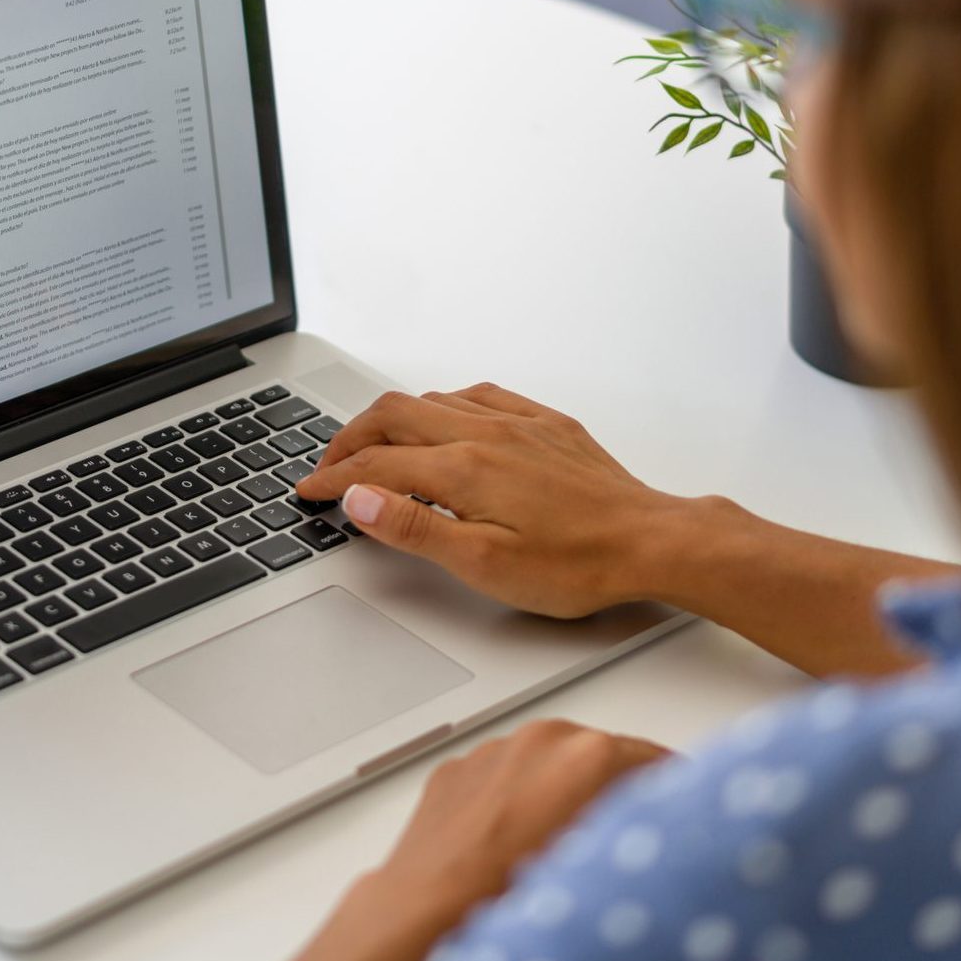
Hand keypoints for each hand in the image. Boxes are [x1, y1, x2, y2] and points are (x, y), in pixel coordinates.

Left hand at [237, 720, 671, 960]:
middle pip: (604, 754)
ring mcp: (494, 749)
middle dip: (619, 788)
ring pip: (551, 761)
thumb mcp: (602, 861)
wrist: (425, 913)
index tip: (684, 808)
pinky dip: (518, 794)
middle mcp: (541, 738)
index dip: (676, 790)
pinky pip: (505, 773)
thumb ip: (635, 829)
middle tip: (629, 832)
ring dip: (564, 788)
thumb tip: (658, 832)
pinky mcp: (458, 767)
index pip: (658, 760)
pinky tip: (517, 840)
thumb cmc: (507, 898)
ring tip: (567, 842)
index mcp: (588, 754)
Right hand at [295, 382, 728, 617]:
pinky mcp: (547, 425)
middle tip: (329, 467)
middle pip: (393, 416)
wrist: (651, 542)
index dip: (333, 479)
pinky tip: (445, 419)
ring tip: (374, 445)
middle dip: (350, 438)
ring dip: (392, 419)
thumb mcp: (484, 565)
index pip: (375, 465)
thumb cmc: (577, 564)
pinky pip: (480, 395)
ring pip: (433, 400)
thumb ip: (414, 527)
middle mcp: (485, 433)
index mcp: (463, 469)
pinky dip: (444, 404)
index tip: (309, 492)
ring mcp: (518, 424)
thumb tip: (360, 497)